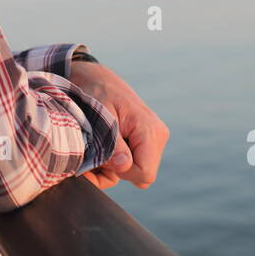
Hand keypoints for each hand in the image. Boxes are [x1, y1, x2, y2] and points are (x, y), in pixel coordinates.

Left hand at [69, 62, 168, 189]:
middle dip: (116, 171)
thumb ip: (112, 144)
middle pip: (142, 176)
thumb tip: (125, 166)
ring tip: (97, 146)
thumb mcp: (100, 118)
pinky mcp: (147, 140)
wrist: (96, 79)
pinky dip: (116, 161)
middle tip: (96, 151)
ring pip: (137, 172)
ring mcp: (154, 139)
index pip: (144, 174)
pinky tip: (103, 147)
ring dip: (114, 166)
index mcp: (150, 130)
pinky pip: (135, 164)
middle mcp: (158, 136)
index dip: (121, 172)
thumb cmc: (96, 95)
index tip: (102, 157)